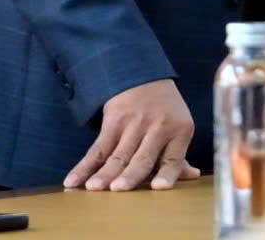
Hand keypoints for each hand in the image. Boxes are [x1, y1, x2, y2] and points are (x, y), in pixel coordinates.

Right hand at [63, 79, 199, 190]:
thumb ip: (178, 155)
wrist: (141, 74)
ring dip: (103, 172)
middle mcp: (157, 127)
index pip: (172, 158)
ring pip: (117, 154)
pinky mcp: (112, 120)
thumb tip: (191, 176)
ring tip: (93, 187)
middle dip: (129, 174)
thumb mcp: (177, 126)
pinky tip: (74, 180)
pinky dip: (84, 165)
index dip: (166, 173)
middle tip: (117, 189)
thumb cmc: (164, 109)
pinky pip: (98, 147)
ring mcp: (133, 123)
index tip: (158, 187)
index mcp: (179, 131)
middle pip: (142, 157)